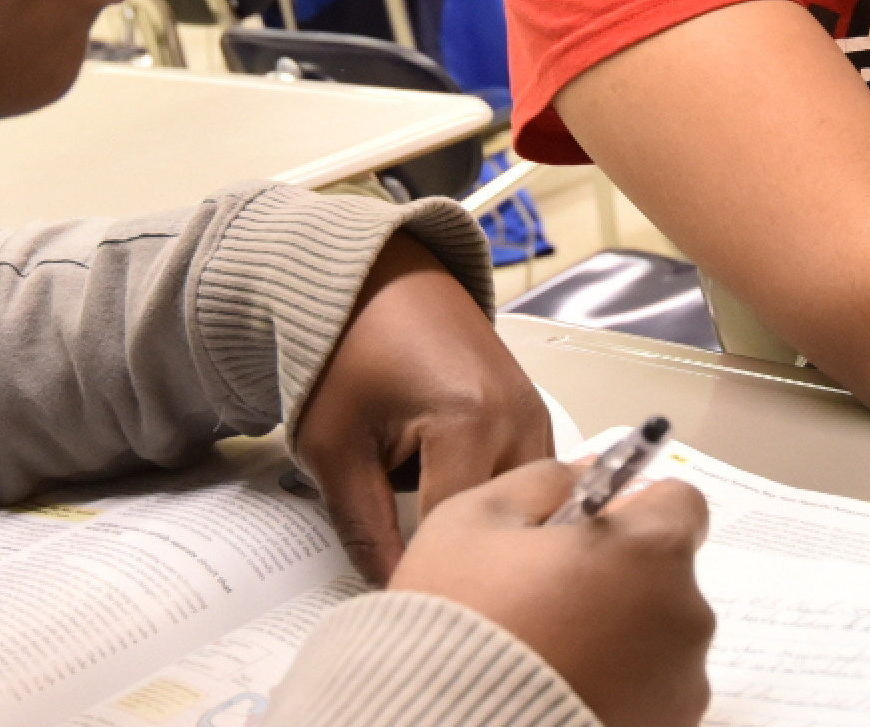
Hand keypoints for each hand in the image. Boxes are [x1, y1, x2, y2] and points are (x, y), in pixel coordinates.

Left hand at [293, 234, 555, 580]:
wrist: (369, 280)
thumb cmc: (345, 346)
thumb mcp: (334, 447)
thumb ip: (364, 529)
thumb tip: (390, 588)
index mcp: (471, 421)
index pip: (457, 533)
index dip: (422, 570)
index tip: (393, 589)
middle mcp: (519, 415)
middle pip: (501, 525)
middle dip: (456, 547)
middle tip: (405, 553)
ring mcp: (535, 412)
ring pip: (520, 506)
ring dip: (477, 519)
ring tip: (421, 514)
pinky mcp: (535, 411)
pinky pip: (524, 478)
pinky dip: (487, 492)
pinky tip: (441, 487)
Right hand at [393, 457, 716, 726]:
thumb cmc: (459, 624)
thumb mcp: (474, 521)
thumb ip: (543, 482)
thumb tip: (583, 476)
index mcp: (651, 551)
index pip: (679, 503)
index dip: (630, 511)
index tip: (588, 534)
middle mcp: (686, 617)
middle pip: (666, 576)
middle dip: (618, 579)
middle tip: (547, 601)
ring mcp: (683, 685)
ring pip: (657, 638)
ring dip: (618, 638)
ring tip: (549, 655)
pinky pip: (650, 693)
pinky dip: (617, 688)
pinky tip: (562, 687)